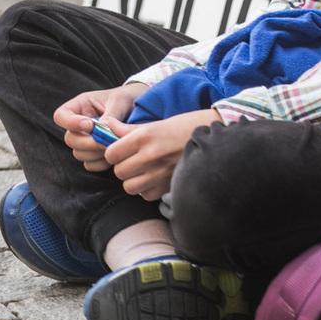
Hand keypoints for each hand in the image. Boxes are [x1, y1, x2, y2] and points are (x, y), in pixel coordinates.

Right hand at [54, 83, 144, 171]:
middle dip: (87, 143)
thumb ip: (110, 115)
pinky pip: (90, 164)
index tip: (89, 125)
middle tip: (105, 142)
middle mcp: (79, 124)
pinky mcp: (96, 154)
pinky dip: (101, 163)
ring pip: (79, 153)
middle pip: (69, 139)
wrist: (144, 109)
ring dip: (95, 154)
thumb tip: (101, 132)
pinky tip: (114, 156)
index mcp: (81, 106)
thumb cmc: (129, 98)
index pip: (61, 116)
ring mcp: (87, 140)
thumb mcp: (120, 101)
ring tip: (113, 147)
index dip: (70, 123)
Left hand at [104, 108, 221, 201]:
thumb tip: (106, 126)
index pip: (111, 153)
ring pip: (129, 187)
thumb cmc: (183, 128)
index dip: (113, 153)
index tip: (120, 151)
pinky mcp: (171, 186)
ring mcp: (161, 173)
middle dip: (122, 167)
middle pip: (119, 172)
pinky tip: (154, 179)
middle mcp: (150, 155)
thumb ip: (128, 130)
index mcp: (144, 136)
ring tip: (141, 172)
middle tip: (132, 161)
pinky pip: (147, 195)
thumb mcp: (154, 124)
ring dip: (133, 181)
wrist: (214, 139)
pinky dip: (147, 190)